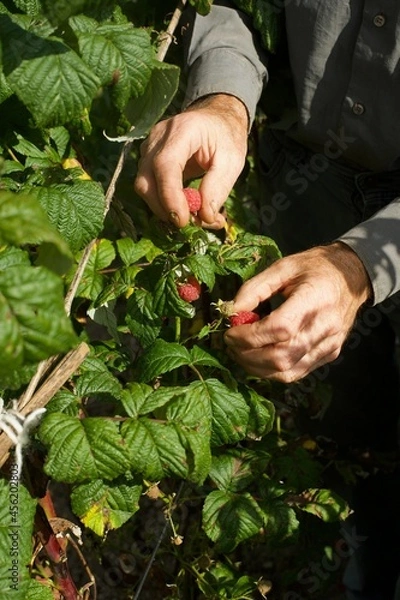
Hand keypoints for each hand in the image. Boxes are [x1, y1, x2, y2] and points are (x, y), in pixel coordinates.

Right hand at [134, 94, 247, 227]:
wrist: (215, 119)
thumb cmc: (225, 137)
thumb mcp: (232, 161)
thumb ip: (218, 188)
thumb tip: (205, 217)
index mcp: (182, 130)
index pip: (165, 165)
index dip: (170, 196)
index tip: (183, 220)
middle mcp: (158, 137)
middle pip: (147, 180)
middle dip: (165, 209)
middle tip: (191, 223)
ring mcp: (148, 148)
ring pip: (144, 187)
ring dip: (165, 209)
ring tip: (193, 216)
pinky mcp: (147, 159)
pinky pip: (149, 187)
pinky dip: (164, 203)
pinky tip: (185, 207)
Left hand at [224, 243, 371, 381]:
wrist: (352, 276)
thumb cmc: (315, 268)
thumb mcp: (283, 267)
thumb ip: (254, 288)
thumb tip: (232, 311)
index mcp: (315, 299)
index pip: (280, 329)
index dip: (249, 336)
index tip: (230, 331)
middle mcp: (325, 327)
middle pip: (280, 356)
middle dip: (247, 354)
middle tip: (230, 342)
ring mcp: (329, 345)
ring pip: (286, 371)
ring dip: (255, 366)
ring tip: (240, 351)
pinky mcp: (329, 355)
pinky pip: (296, 373)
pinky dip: (271, 370)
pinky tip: (258, 356)